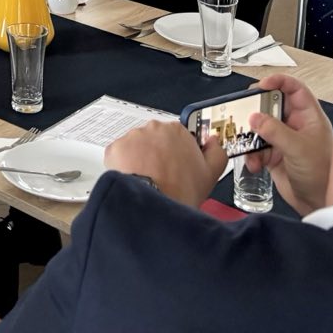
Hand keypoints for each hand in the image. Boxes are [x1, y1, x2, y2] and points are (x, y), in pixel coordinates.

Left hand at [104, 120, 224, 206]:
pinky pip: (120, 155)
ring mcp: (132, 137)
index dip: (178, 151)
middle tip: (163, 174)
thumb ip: (217, 152)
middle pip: (156, 139)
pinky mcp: (115, 148)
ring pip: (137, 147)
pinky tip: (135, 179)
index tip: (176, 163)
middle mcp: (153, 128)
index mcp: (177, 130)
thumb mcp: (211, 173)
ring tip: (149, 179)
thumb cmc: (180, 190)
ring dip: (140, 159)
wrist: (154, 204)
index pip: (177, 135)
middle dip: (158, 154)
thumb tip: (214, 142)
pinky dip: (125, 166)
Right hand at [246, 74, 332, 215]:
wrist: (319, 205)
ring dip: (250, 135)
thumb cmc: (323, 175)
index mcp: (309, 117)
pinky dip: (251, 154)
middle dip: (256, 110)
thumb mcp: (299, 148)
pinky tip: (255, 164)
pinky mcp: (274, 155)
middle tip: (244, 113)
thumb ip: (275, 131)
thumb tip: (253, 117)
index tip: (260, 85)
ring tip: (246, 143)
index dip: (278, 82)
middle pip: (271, 105)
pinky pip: (256, 147)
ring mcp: (284, 140)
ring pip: (260, 127)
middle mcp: (296, 125)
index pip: (294, 88)